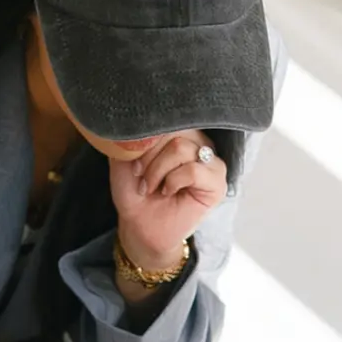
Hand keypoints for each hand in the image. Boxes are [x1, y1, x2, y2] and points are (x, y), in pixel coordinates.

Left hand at [109, 130, 227, 269]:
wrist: (138, 225)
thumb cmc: (134, 192)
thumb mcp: (125, 157)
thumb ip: (132, 134)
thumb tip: (136, 116)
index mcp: (182, 132)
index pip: (166, 118)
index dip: (146, 139)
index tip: (133, 163)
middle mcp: (199, 143)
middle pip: (174, 131)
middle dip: (150, 157)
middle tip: (141, 176)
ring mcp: (211, 162)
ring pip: (181, 148)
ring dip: (158, 170)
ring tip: (151, 186)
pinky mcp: (217, 183)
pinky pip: (194, 170)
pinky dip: (173, 181)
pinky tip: (167, 191)